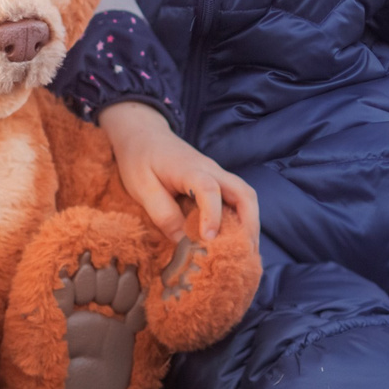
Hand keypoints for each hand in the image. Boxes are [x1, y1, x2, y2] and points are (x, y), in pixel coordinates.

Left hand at [97, 102, 257, 245]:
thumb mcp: (141, 188)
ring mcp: (217, 175)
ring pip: (246, 197)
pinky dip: (242, 220)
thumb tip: (182, 241)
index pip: (209, 189)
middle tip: (245, 254)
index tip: (208, 238)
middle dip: (249, 225)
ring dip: (250, 224)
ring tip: (246, 253)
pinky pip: (237, 200)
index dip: (212, 216)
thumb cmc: (139, 159)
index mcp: (188, 169)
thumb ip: (162, 214)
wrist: (143, 134)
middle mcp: (211, 170)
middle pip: (244, 193)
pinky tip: (236, 241)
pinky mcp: (216, 182)